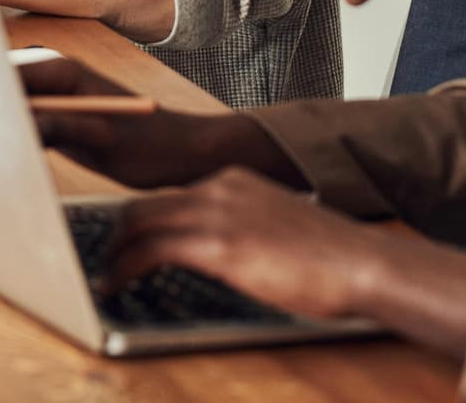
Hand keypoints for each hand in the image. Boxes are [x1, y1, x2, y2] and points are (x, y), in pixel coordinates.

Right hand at [19, 57, 239, 188]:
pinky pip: (25, 122)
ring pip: (10, 106)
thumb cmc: (151, 145)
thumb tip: (13, 124)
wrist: (186, 154)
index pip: (3, 75)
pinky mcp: (61, 118)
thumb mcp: (101, 139)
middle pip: (0, 88)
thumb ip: (56, 126)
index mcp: (62, 72)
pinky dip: (14, 136)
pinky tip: (6, 156)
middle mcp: (54, 77)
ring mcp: (56, 98)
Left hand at [102, 168, 389, 319]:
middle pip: (145, 203)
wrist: (361, 262)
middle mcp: (219, 187)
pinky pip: (151, 249)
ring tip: (105, 277)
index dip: (142, 220)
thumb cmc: (328, 257)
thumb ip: (242, 228)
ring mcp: (217, 212)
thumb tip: (222, 251)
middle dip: (117, 232)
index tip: (126, 241)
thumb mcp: (275, 227)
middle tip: (105, 259)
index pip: (170, 194)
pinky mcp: (218, 244)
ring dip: (114, 251)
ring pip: (140, 221)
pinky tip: (115, 285)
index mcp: (233, 180)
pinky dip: (124, 266)